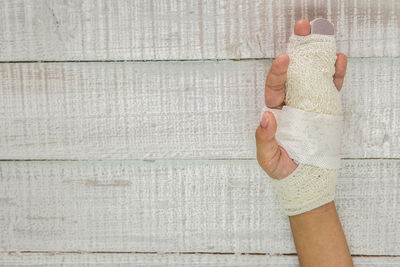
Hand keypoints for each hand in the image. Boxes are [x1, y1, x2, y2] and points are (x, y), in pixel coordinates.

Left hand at [255, 19, 347, 179]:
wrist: (305, 178)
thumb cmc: (282, 168)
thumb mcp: (268, 158)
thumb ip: (264, 139)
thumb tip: (266, 117)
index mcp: (276, 110)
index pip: (275, 86)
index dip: (278, 71)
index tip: (283, 58)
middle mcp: (291, 102)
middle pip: (294, 72)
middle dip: (297, 49)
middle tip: (302, 26)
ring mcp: (309, 103)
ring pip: (313, 74)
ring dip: (318, 55)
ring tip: (322, 34)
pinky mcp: (326, 108)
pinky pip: (330, 87)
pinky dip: (335, 74)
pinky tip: (338, 59)